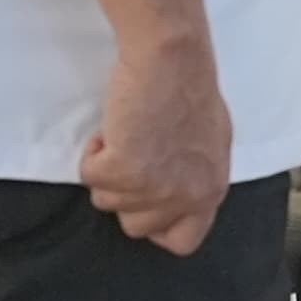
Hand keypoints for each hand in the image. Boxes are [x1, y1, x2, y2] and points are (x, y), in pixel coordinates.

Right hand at [81, 40, 232, 253]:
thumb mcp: (209, 144)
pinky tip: (115, 128)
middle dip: (126, 194)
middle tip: (135, 155)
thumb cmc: (189, 89)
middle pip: (135, 227)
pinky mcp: (124, 169)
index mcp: (211, 190)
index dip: (158, 225)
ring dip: (109, 168)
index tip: (146, 202)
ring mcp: (155, 186)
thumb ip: (194, 179)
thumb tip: (174, 199)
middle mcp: (186, 196)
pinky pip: (89, 177)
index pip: (183, 242)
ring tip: (129, 133)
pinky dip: (93, 152)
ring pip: (107, 201)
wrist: (171, 58)